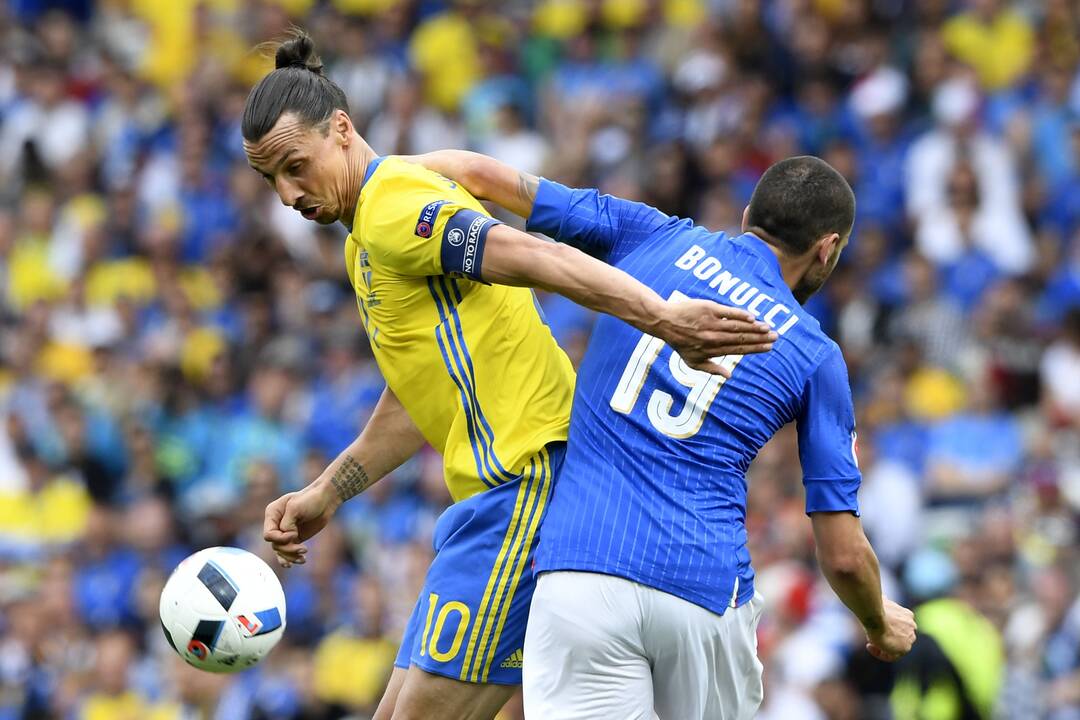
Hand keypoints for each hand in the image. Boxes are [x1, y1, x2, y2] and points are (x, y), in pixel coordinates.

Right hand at [263, 480, 340, 567]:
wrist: (326, 499)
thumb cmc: (310, 499)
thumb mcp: (295, 507)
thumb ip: (287, 524)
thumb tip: (288, 538)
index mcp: (272, 513)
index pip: (268, 535)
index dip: (280, 539)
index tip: (295, 534)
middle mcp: (276, 524)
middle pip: (276, 545)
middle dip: (288, 550)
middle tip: (304, 549)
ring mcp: (285, 531)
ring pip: (281, 551)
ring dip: (291, 557)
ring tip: (303, 558)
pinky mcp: (295, 537)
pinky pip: (289, 551)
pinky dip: (293, 558)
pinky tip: (301, 561)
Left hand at [653, 299, 776, 374]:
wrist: (665, 322)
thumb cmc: (679, 343)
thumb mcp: (692, 361)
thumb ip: (711, 369)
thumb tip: (729, 376)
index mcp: (712, 350)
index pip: (739, 350)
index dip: (755, 349)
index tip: (769, 348)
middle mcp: (714, 337)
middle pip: (742, 338)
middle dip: (760, 338)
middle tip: (775, 337)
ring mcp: (711, 323)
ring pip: (738, 326)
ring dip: (755, 327)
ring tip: (768, 328)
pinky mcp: (709, 309)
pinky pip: (728, 312)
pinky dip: (740, 314)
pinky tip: (752, 317)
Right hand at [865, 598, 916, 661]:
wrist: (875, 616)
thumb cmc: (874, 607)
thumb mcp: (881, 601)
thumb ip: (885, 602)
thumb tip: (883, 597)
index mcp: (908, 615)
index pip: (899, 626)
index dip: (886, 628)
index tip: (876, 626)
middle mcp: (912, 626)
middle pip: (898, 637)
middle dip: (886, 638)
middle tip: (872, 636)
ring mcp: (910, 637)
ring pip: (895, 648)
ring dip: (882, 646)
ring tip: (870, 643)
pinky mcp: (905, 648)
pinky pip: (891, 656)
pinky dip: (880, 653)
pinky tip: (869, 646)